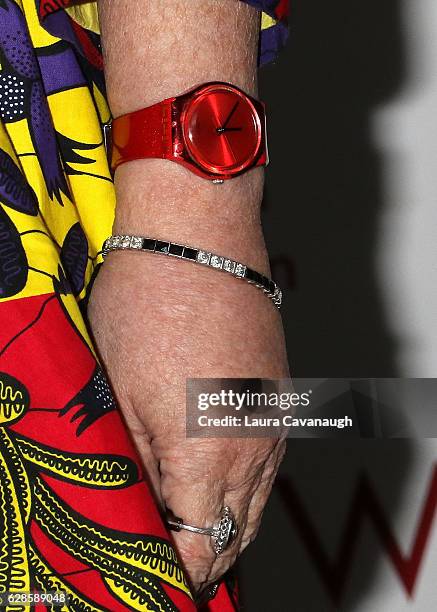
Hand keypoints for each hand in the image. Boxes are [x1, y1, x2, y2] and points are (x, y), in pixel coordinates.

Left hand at [87, 252, 288, 591]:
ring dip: (225, 520)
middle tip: (172, 558)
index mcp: (207, 455)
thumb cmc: (149, 308)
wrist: (198, 243)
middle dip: (204, 554)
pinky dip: (243, 485)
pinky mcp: (276, 395)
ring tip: (191, 524)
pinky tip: (218, 476)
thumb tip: (151, 505)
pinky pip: (266, 463)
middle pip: (235, 531)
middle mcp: (253, 447)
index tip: (155, 573)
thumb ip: (143, 463)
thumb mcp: (123, 394)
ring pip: (256, 499)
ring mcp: (271, 420)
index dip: (177, 570)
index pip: (199, 546)